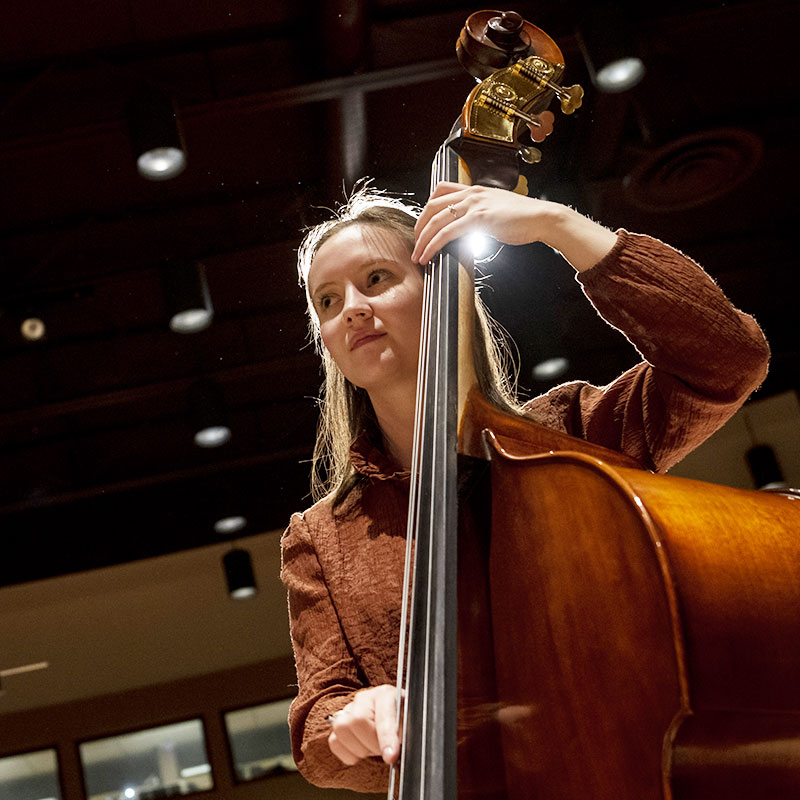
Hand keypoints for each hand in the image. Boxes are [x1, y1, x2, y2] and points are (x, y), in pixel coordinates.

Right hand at [328, 684, 401, 765]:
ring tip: (373, 747)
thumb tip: (395, 751)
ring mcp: (348, 710)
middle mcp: (364, 698)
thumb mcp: (411, 723)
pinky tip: (362, 749)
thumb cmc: (403, 720)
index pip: (383, 715)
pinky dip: (348, 753)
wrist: (396, 717)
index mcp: (386, 694)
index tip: (390, 757)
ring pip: (341, 729)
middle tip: (384, 750)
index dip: (386, 738)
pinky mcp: (338, 724)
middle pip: (356, 720)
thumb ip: (406, 732)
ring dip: (360, 748)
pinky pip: (334, 741)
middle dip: (372, 744)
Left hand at [411, 181, 557, 264]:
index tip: (423, 226)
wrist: (541, 218)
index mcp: (474, 190)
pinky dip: (433, 245)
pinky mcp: (478, 218)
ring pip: (436, 220)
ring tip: (417, 256)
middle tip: (415, 244)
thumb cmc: (523, 219)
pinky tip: (429, 255)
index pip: (440, 191)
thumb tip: (466, 231)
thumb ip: (478, 217)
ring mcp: (474, 204)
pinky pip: (447, 232)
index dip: (427, 209)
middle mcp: (471, 193)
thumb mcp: (495, 212)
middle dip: (419, 226)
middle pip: (432, 205)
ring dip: (422, 240)